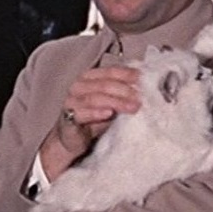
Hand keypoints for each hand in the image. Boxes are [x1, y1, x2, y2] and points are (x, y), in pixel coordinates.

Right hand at [39, 66, 139, 180]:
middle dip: (125, 91)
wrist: (72, 140)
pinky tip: (108, 114)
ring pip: (95, 97)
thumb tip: (144, 90)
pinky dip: (96, 112)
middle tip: (140, 99)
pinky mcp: (68, 117)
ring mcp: (72, 100)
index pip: (110, 71)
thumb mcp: (110, 105)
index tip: (142, 79)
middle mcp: (79, 86)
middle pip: (104, 84)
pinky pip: (82, 112)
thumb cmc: (93, 119)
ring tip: (131, 107)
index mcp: (90, 77)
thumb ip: (122, 96)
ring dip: (116, 102)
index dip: (127, 74)